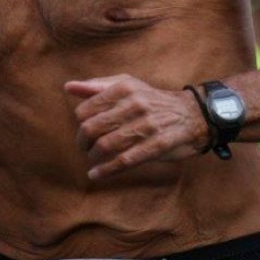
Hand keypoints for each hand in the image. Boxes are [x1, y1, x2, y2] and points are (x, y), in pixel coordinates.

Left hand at [64, 75, 210, 180]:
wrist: (191, 114)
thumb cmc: (151, 100)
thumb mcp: (127, 85)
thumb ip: (97, 86)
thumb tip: (68, 87)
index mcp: (124, 88)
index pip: (85, 110)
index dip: (80, 123)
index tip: (84, 129)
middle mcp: (135, 104)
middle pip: (92, 128)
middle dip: (83, 142)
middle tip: (85, 147)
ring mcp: (147, 125)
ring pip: (106, 145)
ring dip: (94, 157)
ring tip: (94, 158)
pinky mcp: (157, 145)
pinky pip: (125, 160)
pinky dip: (106, 171)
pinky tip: (96, 174)